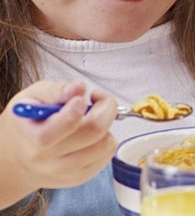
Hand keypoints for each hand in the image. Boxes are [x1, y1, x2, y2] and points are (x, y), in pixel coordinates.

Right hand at [0, 80, 117, 206]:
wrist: (15, 159)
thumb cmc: (27, 123)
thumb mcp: (31, 98)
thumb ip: (56, 91)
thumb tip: (79, 88)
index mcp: (35, 137)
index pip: (67, 124)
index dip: (81, 106)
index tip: (83, 97)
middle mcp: (50, 160)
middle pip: (95, 131)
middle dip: (106, 108)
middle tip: (97, 99)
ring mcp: (65, 172)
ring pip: (106, 144)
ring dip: (107, 125)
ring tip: (92, 118)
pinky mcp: (79, 178)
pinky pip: (107, 155)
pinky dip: (106, 139)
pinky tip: (91, 134)